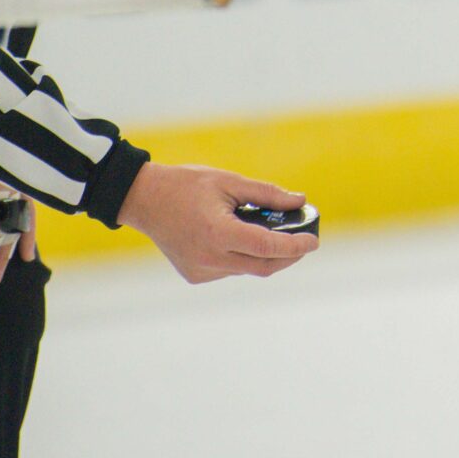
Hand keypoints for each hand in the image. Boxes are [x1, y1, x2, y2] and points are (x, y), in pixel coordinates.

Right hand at [118, 163, 319, 283]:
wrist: (144, 200)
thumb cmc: (187, 185)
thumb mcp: (229, 182)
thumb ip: (267, 194)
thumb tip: (299, 201)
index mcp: (219, 233)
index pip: (269, 248)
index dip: (296, 246)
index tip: (314, 240)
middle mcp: (210, 258)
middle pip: (263, 266)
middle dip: (289, 256)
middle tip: (304, 241)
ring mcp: (201, 270)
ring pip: (247, 268)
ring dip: (265, 255)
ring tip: (272, 233)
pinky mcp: (195, 275)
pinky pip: (229, 269)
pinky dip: (242, 256)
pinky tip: (238, 238)